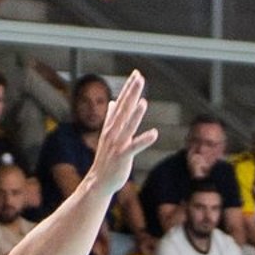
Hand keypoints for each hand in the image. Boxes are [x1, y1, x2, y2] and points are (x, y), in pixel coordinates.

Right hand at [84, 67, 157, 204]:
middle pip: (124, 109)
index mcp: (112, 125)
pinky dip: (143, 140)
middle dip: (131, 93)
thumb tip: (113, 101)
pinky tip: (154, 134)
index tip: (136, 74)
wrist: (99, 181)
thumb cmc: (107, 157)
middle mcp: (113, 132)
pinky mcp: (122, 157)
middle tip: (139, 77)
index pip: (121, 102)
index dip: (128, 88)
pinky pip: (134, 147)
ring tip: (143, 101)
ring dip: (135, 114)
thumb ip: (111, 116)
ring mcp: (117, 144)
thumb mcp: (109, 134)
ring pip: (127, 126)